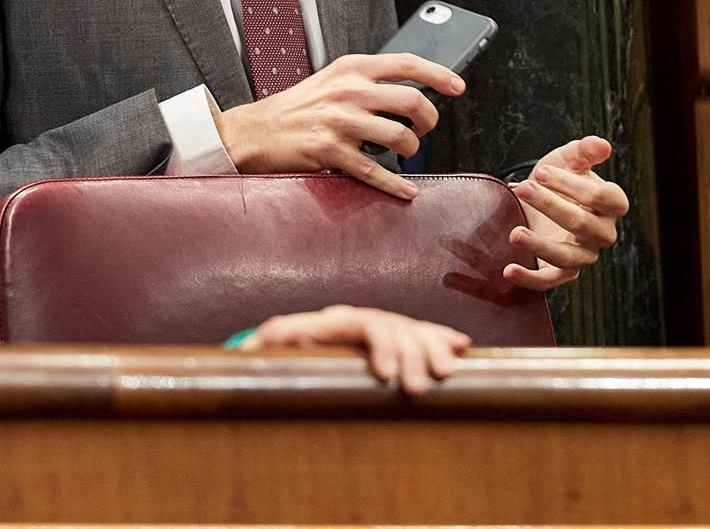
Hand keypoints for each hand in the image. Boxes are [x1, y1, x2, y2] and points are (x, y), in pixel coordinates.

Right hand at [214, 53, 465, 198]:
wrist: (254, 132)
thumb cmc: (296, 108)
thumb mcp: (331, 80)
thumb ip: (366, 81)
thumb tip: (410, 94)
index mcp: (351, 68)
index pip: (407, 63)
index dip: (439, 74)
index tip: (458, 86)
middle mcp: (348, 91)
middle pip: (412, 101)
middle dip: (429, 120)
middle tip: (425, 129)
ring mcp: (340, 122)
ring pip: (400, 137)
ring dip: (413, 150)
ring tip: (405, 153)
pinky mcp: (331, 152)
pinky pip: (376, 172)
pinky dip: (397, 185)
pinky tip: (407, 189)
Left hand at [238, 305, 471, 395]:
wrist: (308, 340)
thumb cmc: (293, 345)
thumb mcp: (277, 342)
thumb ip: (267, 344)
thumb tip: (246, 349)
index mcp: (340, 319)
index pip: (367, 324)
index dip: (381, 347)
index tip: (387, 376)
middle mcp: (367, 319)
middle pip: (397, 329)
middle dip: (411, 357)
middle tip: (417, 390)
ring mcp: (385, 327)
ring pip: (416, 331)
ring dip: (434, 351)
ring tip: (448, 375)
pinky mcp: (398, 340)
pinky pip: (426, 334)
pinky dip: (443, 339)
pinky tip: (463, 347)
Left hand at [504, 135, 628, 290]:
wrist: (539, 199)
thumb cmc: (558, 179)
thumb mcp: (568, 160)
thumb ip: (584, 151)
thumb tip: (602, 145)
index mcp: (611, 203)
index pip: (601, 196)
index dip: (572, 185)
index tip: (540, 173)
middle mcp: (602, 232)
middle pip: (582, 224)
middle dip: (551, 206)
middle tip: (524, 189)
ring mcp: (584, 254)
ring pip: (568, 257)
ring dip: (540, 246)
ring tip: (515, 233)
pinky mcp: (563, 271)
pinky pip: (551, 280)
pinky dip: (530, 279)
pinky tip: (509, 270)